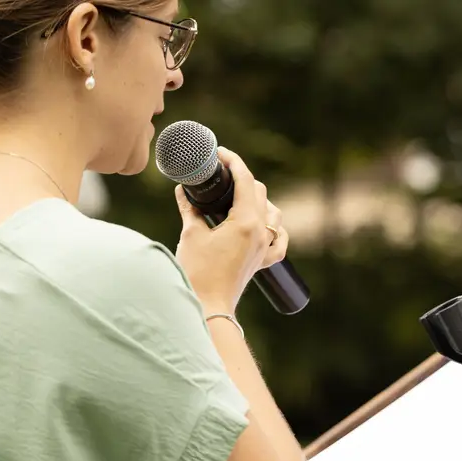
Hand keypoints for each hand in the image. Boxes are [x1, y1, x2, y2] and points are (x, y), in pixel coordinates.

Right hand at [174, 147, 288, 314]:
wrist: (208, 305)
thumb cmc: (197, 273)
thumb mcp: (191, 234)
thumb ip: (190, 208)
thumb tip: (183, 189)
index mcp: (246, 221)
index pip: (244, 180)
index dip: (233, 162)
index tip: (220, 153)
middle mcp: (261, 232)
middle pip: (259, 192)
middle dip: (242, 177)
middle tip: (223, 172)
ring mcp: (264, 247)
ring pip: (272, 213)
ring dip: (258, 199)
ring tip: (238, 196)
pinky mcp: (262, 260)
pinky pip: (279, 240)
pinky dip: (275, 229)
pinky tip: (267, 225)